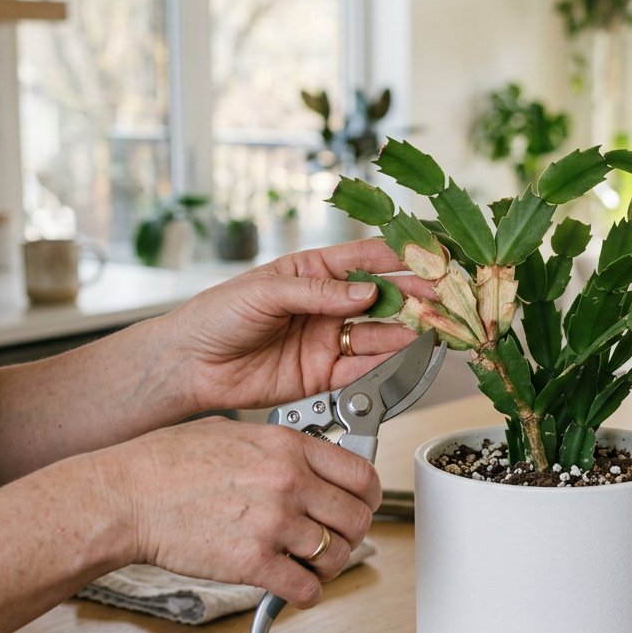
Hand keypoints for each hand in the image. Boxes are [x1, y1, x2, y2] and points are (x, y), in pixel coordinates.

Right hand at [119, 416, 380, 606]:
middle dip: (352, 534)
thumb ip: (283, 449)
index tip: (362, 505)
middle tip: (338, 540)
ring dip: (329, 566)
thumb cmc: (170, 463)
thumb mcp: (238, 433)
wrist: (128, 496)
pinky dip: (306, 594)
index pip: (361, 474)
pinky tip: (294, 588)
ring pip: (337, 555)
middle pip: (357, 518)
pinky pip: (305, 588)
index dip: (367, 496)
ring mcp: (274, 523)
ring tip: (310, 564)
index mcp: (289, 447)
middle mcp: (289, 482)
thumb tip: (313, 463)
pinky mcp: (253, 563)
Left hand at [165, 238, 431, 413]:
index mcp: (313, 272)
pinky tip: (402, 358)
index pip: (367, 259)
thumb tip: (366, 293)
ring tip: (430, 331)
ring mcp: (327, 340)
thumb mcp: (267, 292)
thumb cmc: (217, 316)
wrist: (190, 365)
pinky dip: (384, 366)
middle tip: (441, 299)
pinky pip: (361, 369)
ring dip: (406, 333)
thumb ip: (319, 293)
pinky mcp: (323, 375)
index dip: (402, 257)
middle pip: (382, 299)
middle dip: (415, 298)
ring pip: (378, 335)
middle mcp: (327, 305)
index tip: (430, 258)